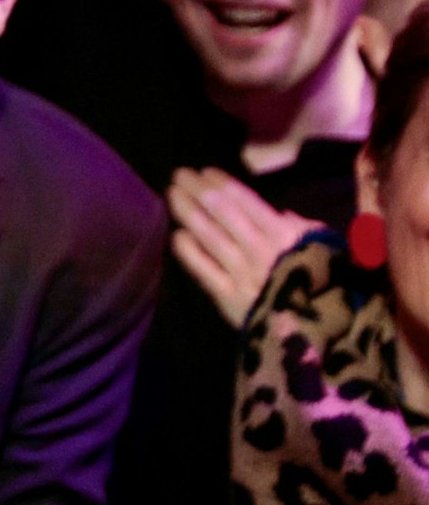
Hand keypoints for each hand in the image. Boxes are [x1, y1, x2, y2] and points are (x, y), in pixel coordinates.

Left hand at [168, 167, 317, 327]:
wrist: (327, 333)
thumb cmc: (333, 285)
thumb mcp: (327, 248)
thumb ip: (303, 229)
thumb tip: (280, 214)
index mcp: (286, 234)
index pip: (247, 201)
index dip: (223, 184)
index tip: (204, 171)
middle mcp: (260, 249)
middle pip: (222, 213)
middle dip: (199, 191)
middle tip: (179, 174)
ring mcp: (242, 274)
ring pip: (209, 236)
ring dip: (188, 212)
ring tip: (172, 194)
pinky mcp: (230, 299)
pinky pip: (205, 271)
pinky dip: (189, 252)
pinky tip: (177, 236)